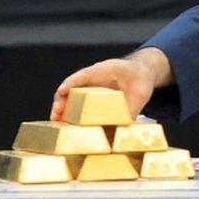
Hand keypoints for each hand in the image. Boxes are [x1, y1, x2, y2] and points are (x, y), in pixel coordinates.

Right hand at [49, 48, 172, 121]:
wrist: (143, 71)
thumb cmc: (141, 78)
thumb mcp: (141, 93)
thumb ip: (132, 109)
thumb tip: (124, 129)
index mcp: (106, 69)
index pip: (85, 74)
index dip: (72, 82)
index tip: (61, 91)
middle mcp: (94, 76)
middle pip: (72, 86)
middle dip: (61, 100)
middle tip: (55, 115)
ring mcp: (91, 84)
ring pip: (72, 94)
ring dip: (63, 107)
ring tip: (56, 123)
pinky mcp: (92, 93)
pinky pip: (78, 100)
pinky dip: (71, 110)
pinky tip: (67, 124)